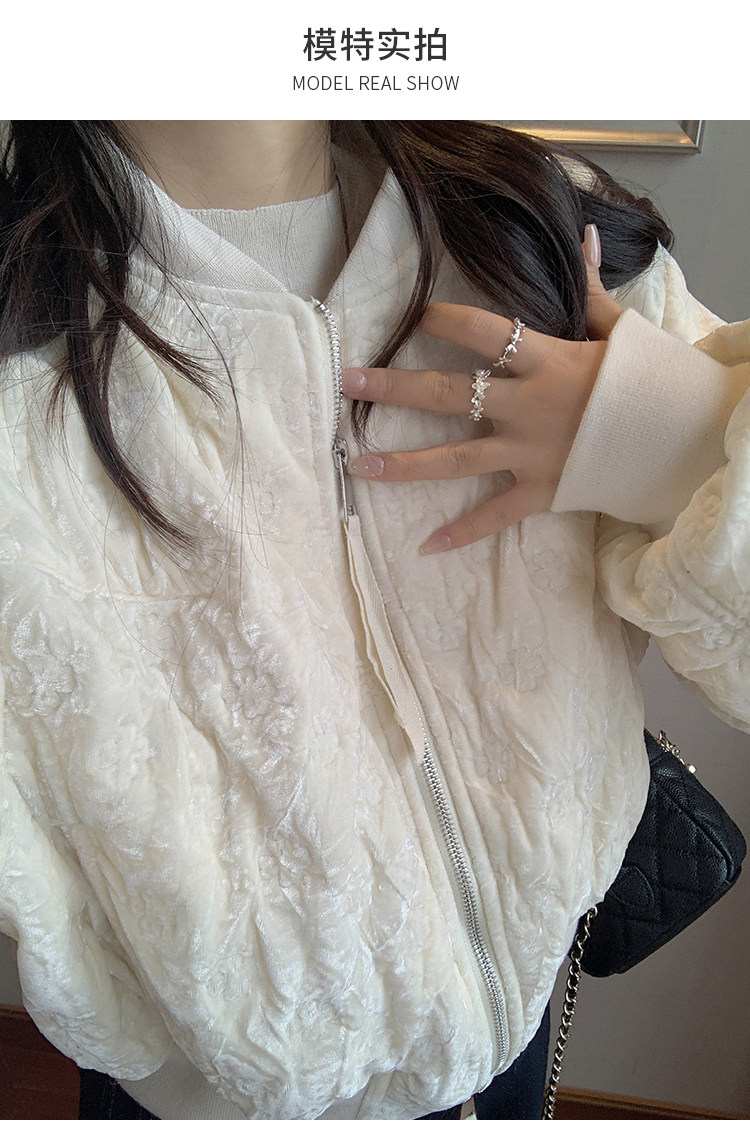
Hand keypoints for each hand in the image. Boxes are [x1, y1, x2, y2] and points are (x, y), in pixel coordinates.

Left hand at [342, 225, 623, 552]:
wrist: (683, 438)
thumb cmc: (648, 382)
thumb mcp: (621, 331)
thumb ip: (590, 290)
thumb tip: (586, 236)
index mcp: (545, 360)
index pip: (482, 331)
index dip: (444, 319)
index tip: (413, 315)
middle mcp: (527, 406)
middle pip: (448, 393)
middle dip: (395, 385)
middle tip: (348, 381)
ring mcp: (530, 453)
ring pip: (455, 458)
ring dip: (404, 463)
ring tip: (358, 464)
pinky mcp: (541, 490)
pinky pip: (496, 516)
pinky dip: (463, 533)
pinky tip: (424, 547)